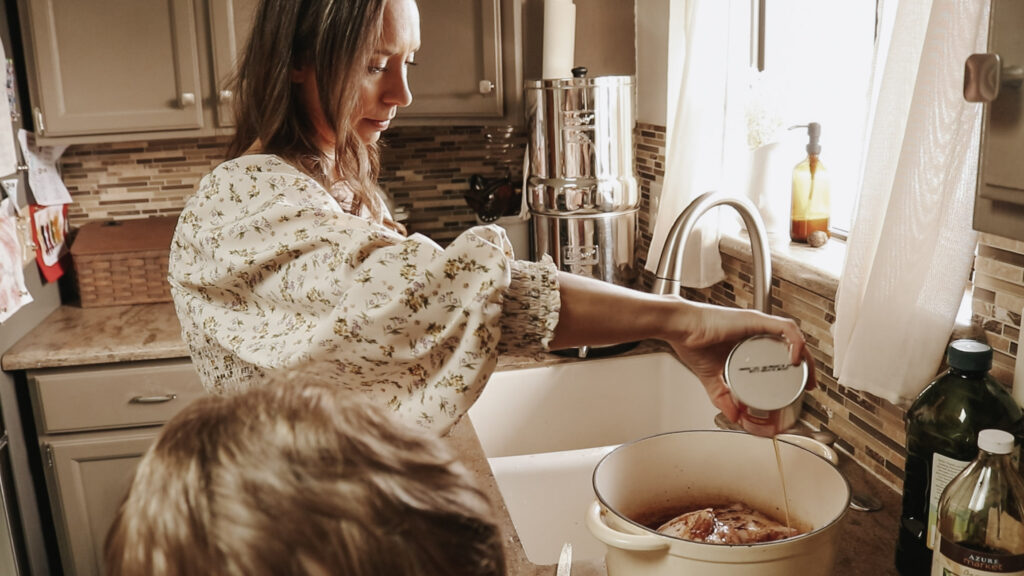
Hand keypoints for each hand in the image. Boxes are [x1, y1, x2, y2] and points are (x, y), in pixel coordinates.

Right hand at [665, 301, 816, 422]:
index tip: (801, 390)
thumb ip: (724, 398)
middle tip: (811, 387)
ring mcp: (758, 326)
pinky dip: (795, 343)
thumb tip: (736, 418)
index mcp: (749, 343)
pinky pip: (785, 329)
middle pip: (794, 347)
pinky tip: (794, 358)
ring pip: (794, 338)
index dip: (795, 372)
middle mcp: (757, 333)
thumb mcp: (712, 379)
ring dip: (805, 357)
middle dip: (807, 368)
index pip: (781, 355)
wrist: (679, 328)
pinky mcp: (756, 320)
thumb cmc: (692, 342)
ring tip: (807, 376)